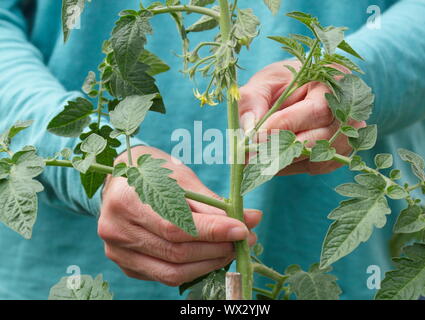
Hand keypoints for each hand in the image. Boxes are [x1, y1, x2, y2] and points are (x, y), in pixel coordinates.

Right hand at [99, 146, 260, 285]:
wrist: (120, 179)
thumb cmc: (153, 172)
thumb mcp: (180, 177)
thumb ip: (212, 202)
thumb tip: (251, 219)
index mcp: (126, 199)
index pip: (175, 226)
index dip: (213, 231)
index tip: (243, 229)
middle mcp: (117, 229)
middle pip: (176, 251)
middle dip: (217, 248)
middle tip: (244, 239)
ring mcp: (118, 251)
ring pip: (172, 271)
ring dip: (209, 263)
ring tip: (231, 249)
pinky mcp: (125, 264)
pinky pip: (164, 276)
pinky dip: (193, 269)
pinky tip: (209, 257)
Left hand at [239, 60, 365, 174]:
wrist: (298, 91)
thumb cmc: (281, 82)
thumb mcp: (263, 83)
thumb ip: (252, 102)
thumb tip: (249, 132)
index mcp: (334, 82)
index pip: (317, 111)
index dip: (286, 125)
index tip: (257, 136)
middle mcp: (350, 110)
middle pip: (320, 139)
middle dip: (280, 148)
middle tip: (249, 154)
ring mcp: (348, 135)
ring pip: (315, 157)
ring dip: (282, 160)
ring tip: (254, 154)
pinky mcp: (338, 154)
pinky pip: (312, 166)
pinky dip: (289, 165)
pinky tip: (272, 155)